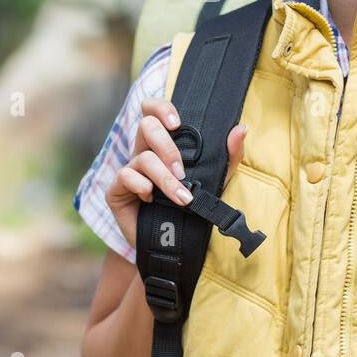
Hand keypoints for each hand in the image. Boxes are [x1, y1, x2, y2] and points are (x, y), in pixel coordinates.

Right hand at [105, 97, 246, 251]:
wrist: (172, 248)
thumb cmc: (191, 209)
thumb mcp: (216, 181)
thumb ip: (229, 157)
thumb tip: (240, 129)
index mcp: (162, 144)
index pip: (152, 111)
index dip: (160, 107)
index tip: (177, 123)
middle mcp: (143, 152)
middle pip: (145, 126)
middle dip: (167, 146)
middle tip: (182, 170)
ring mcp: (128, 170)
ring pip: (142, 156)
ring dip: (164, 177)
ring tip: (181, 197)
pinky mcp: (116, 191)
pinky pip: (125, 176)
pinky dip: (142, 186)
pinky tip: (151, 200)